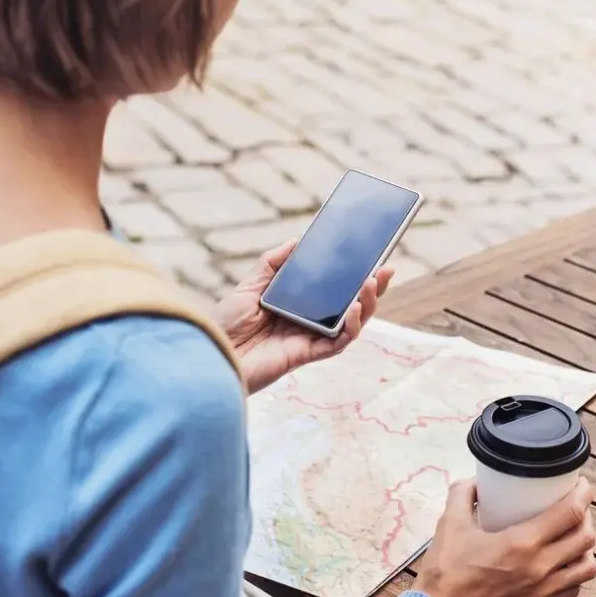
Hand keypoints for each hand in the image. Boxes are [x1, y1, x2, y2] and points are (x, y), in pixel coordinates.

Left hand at [214, 239, 395, 394]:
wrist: (209, 354)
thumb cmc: (224, 325)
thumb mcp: (249, 285)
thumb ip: (272, 263)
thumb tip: (298, 242)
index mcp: (297, 306)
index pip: (333, 290)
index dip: (354, 275)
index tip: (371, 256)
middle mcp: (307, 323)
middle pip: (350, 306)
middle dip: (373, 288)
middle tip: (387, 268)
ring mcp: (309, 339)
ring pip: (352, 324)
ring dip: (369, 304)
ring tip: (374, 282)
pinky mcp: (307, 355)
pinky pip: (338, 343)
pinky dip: (352, 327)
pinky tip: (356, 308)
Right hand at [414, 478, 595, 596]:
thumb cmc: (445, 573)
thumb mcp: (449, 524)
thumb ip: (462, 495)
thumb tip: (474, 482)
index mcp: (522, 543)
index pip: (569, 513)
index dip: (582, 494)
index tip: (581, 484)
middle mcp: (540, 568)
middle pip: (585, 537)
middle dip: (586, 516)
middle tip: (576, 505)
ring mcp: (543, 590)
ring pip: (586, 567)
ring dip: (586, 547)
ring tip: (575, 535)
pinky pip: (574, 588)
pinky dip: (576, 572)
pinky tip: (564, 563)